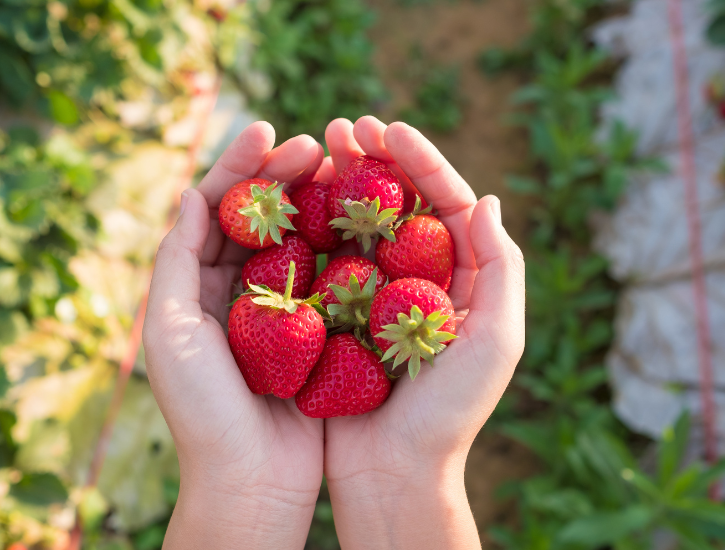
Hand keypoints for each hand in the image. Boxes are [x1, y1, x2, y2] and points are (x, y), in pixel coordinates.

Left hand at [142, 122, 327, 549]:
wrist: (250, 480)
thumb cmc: (202, 410)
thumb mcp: (171, 331)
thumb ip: (175, 261)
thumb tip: (189, 194)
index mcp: (197, 287)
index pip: (216, 211)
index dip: (240, 167)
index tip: (269, 131)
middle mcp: (237, 292)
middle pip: (261, 218)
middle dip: (284, 175)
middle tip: (316, 145)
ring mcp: (280, 310)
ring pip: (299, 241)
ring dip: (318, 202)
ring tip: (342, 168)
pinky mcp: (317, 332)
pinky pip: (331, 278)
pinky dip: (343, 246)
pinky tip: (364, 220)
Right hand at [320, 117, 525, 548]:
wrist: (393, 471)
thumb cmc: (449, 414)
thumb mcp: (495, 342)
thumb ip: (500, 268)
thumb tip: (486, 199)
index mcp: (464, 279)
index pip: (446, 204)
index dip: (421, 162)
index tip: (390, 129)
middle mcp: (421, 279)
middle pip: (399, 204)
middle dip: (374, 161)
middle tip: (343, 127)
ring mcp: (377, 294)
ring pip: (360, 223)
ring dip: (340, 182)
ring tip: (317, 147)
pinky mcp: (340, 313)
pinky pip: (328, 259)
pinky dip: (314, 226)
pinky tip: (296, 199)